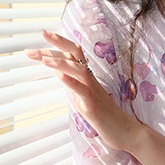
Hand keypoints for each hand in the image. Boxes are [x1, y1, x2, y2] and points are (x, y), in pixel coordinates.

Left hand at [26, 31, 137, 151]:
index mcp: (85, 77)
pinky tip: (60, 76)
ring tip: (43, 59)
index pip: (70, 55)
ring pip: (78, 70)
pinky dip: (71, 82)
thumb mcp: (82, 96)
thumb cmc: (103, 114)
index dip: (55, 47)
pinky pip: (82, 90)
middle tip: (43, 34)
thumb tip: (59, 71)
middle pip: (76, 54)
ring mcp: (92, 91)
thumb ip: (72, 82)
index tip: (41, 38)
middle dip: (59, 43)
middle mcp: (89, 79)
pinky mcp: (93, 104)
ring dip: (60, 63)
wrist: (123, 130)